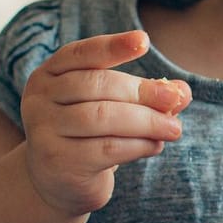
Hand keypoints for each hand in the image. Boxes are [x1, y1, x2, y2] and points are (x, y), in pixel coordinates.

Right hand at [20, 31, 191, 216]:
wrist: (60, 181)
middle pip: (96, 85)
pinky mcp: (58, 161)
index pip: (81, 53)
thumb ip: (145, 94)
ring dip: (146, 121)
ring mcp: (44, 131)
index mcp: (50, 74)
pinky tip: (156, 145)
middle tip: (175, 98)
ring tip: (174, 128)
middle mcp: (39, 99)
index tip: (144, 41)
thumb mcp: (113, 106)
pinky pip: (106, 148)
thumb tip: (183, 91)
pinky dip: (138, 145)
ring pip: (102, 117)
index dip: (113, 47)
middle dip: (142, 91)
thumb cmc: (91, 134)